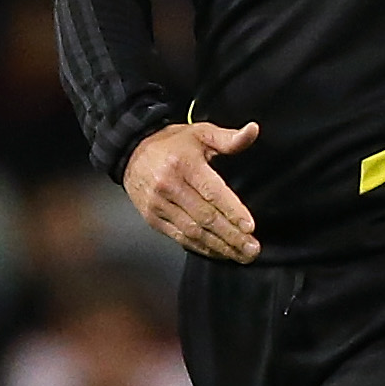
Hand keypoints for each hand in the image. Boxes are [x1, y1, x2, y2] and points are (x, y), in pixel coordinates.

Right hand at [125, 119, 262, 262]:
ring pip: (193, 231)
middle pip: (205, 217)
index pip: (212, 192)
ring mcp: (158, 204)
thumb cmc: (172, 144)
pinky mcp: (153, 218)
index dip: (232, 211)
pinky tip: (219, 252)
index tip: (250, 227)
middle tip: (252, 249)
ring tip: (241, 255)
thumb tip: (253, 130)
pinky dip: (201, 248)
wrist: (131, 151)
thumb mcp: (200, 133)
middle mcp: (169, 186)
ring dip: (219, 246)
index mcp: (184, 164)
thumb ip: (228, 138)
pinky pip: (180, 237)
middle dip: (231, 236)